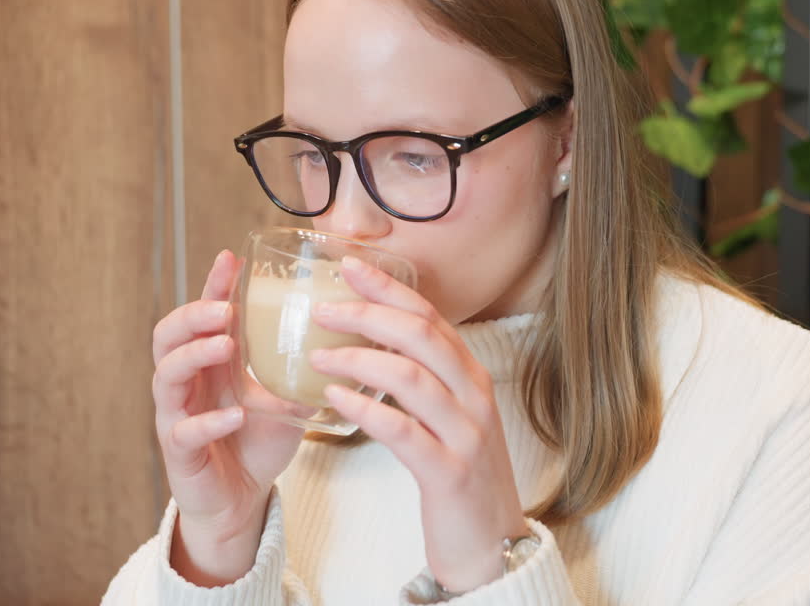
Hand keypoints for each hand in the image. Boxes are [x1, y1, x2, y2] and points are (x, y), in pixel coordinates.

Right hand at [152, 250, 304, 585]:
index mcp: (211, 361)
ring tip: (225, 343)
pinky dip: (207, 421)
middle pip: (168, 335)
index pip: (203, 314)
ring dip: (194, 355)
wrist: (240, 500)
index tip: (231, 258)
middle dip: (192, 315)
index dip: (212, 285)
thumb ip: (302, 371)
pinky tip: (234, 415)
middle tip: (223, 307)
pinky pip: (184, 431)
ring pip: (167, 375)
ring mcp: (178, 414)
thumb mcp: (283, 398)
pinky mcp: (179, 452)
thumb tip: (352, 339)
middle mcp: (188, 381)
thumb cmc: (256, 441)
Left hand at [309, 257, 528, 593]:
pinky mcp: (448, 472)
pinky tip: (333, 399)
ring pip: (410, 378)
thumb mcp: (447, 415)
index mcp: (470, 374)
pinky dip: (365, 410)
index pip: (428, 315)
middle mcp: (473, 395)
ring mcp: (465, 433)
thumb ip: (419, 377)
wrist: (492, 545)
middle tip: (320, 308)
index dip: (388, 287)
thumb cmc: (457, 473)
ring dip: (357, 360)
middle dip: (367, 313)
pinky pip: (403, 431)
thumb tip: (366, 340)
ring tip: (317, 356)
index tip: (348, 264)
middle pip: (420, 335)